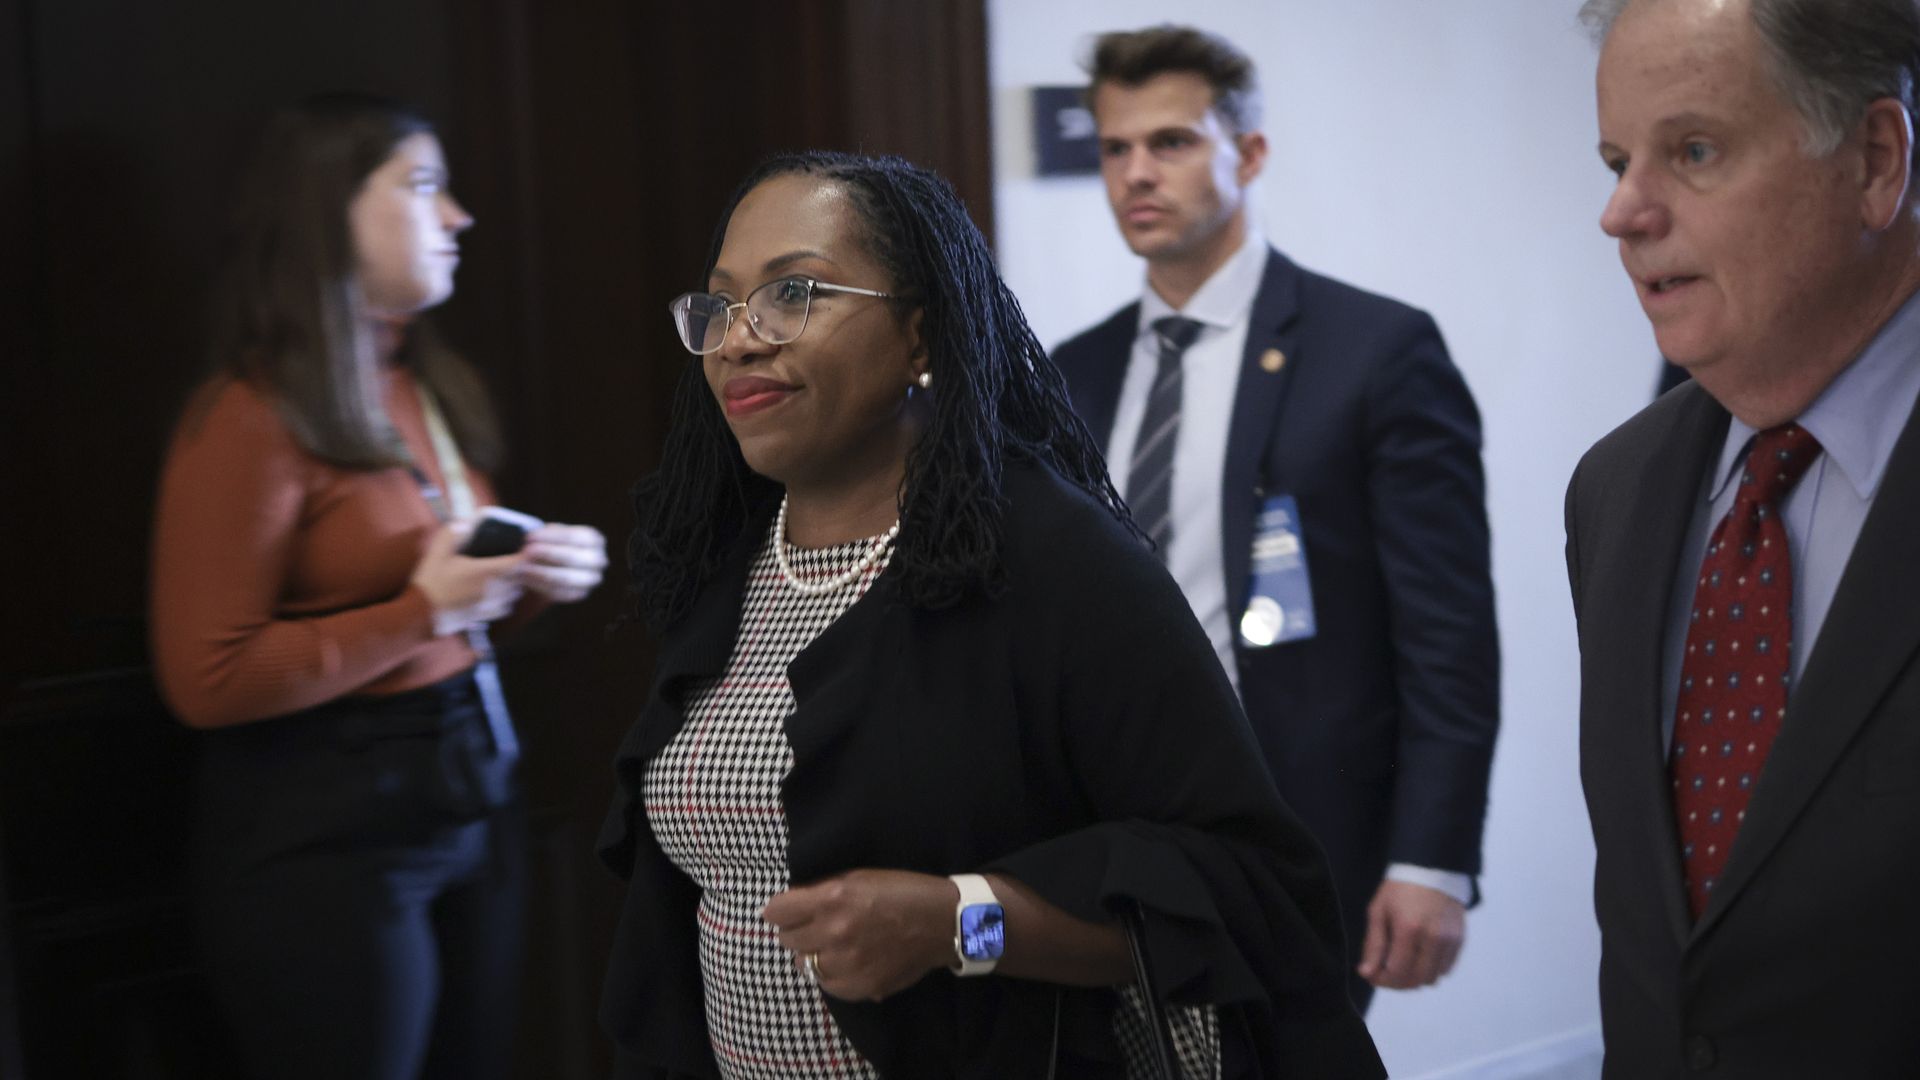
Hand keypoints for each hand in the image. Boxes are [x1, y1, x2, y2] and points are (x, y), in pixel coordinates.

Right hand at [410, 521, 525, 635]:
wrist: (420, 614)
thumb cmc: (430, 583)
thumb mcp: (436, 554)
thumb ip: (450, 536)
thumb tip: (464, 523)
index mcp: (484, 571)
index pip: (514, 563)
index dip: (522, 555)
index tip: (523, 549)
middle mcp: (491, 589)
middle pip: (517, 580)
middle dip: (518, 571)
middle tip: (513, 562)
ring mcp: (488, 604)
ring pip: (512, 596)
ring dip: (512, 587)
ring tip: (506, 579)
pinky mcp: (481, 616)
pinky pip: (502, 608)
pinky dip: (504, 602)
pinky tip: (494, 596)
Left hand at [514, 523, 607, 602]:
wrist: (561, 564)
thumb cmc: (556, 543)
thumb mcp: (552, 534)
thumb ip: (545, 537)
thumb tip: (528, 548)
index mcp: (595, 540)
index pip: (574, 537)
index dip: (550, 537)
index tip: (528, 537)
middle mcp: (598, 560)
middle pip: (572, 558)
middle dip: (547, 555)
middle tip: (526, 553)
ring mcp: (592, 579)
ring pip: (566, 579)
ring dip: (542, 573)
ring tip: (522, 568)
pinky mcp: (581, 593)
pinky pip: (561, 593)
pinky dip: (541, 586)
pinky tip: (526, 580)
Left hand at [763, 869, 955, 1001]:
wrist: (944, 922)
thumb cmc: (902, 891)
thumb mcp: (859, 877)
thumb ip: (823, 890)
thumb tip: (794, 905)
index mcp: (833, 898)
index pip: (777, 911)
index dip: (782, 909)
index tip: (790, 909)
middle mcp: (834, 933)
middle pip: (787, 939)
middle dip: (798, 930)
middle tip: (816, 926)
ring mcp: (846, 964)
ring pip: (804, 965)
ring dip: (813, 954)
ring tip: (832, 945)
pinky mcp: (859, 987)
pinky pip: (826, 984)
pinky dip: (831, 974)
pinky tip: (847, 962)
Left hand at [1357, 880, 1464, 989]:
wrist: (1431, 869)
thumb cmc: (1399, 889)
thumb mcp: (1378, 911)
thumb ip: (1373, 945)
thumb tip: (1367, 973)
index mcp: (1409, 929)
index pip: (1397, 972)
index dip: (1382, 980)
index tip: (1373, 975)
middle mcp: (1433, 937)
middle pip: (1416, 980)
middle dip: (1397, 983)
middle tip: (1385, 974)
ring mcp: (1450, 940)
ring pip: (1432, 978)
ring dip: (1415, 978)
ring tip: (1402, 965)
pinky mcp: (1460, 940)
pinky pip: (1446, 969)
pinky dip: (1431, 970)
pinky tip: (1419, 957)